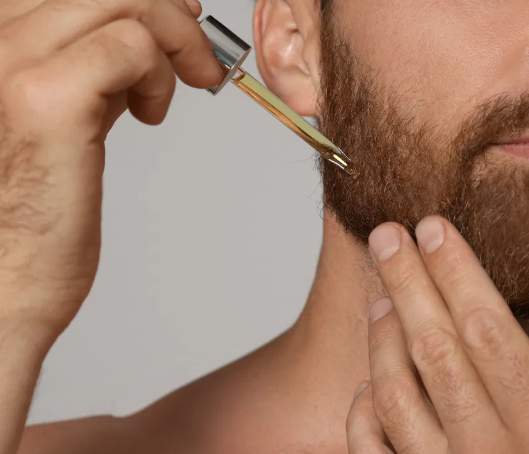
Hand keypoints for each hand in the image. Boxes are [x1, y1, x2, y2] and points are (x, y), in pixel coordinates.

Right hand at [0, 0, 220, 334]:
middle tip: (201, 59)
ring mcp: (12, 65)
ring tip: (179, 91)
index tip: (179, 23)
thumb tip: (135, 46)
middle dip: (167, 12)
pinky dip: (160, 74)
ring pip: (122, 2)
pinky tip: (151, 115)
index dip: (135, 1)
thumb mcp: (60, 123)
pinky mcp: (45, 101)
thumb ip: (88, 76)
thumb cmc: (32, 218)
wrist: (5, 283)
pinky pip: (130, 46)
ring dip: (173, 40)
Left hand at [346, 216, 528, 453]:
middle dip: (407, 283)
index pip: (489, 330)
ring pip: (396, 394)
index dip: (457, 272)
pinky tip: (370, 382)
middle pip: (435, 349)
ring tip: (382, 297)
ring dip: (383, 339)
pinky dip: (365, 411)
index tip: (435, 228)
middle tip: (389, 234)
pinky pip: (375, 452)